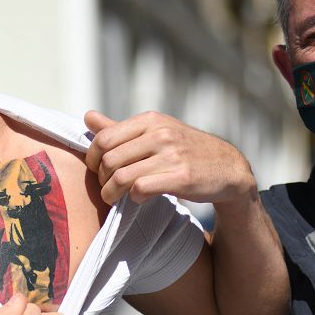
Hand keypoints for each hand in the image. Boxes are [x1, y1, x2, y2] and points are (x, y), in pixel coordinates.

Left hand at [84, 110, 255, 206]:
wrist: (227, 167)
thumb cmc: (184, 151)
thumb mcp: (155, 132)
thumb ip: (119, 128)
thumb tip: (87, 116)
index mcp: (150, 120)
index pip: (103, 138)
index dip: (93, 158)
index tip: (98, 170)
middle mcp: (160, 134)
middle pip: (109, 160)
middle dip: (101, 179)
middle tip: (106, 188)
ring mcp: (172, 155)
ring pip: (122, 177)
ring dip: (111, 193)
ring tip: (113, 198)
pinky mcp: (181, 177)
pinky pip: (141, 189)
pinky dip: (133, 198)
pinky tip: (138, 198)